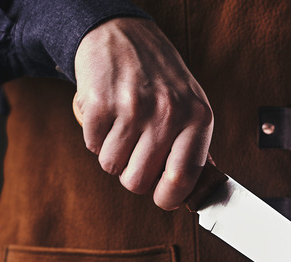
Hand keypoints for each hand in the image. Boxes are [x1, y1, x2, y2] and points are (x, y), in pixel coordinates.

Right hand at [73, 17, 212, 208]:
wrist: (122, 33)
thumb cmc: (160, 76)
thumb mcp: (191, 104)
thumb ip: (193, 146)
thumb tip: (194, 192)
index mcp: (197, 118)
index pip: (182, 179)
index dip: (167, 198)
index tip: (161, 199)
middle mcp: (168, 113)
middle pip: (138, 181)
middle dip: (131, 174)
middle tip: (135, 153)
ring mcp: (133, 107)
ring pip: (112, 166)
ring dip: (112, 154)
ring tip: (122, 128)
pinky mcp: (100, 103)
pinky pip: (92, 146)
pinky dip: (96, 137)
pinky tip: (108, 115)